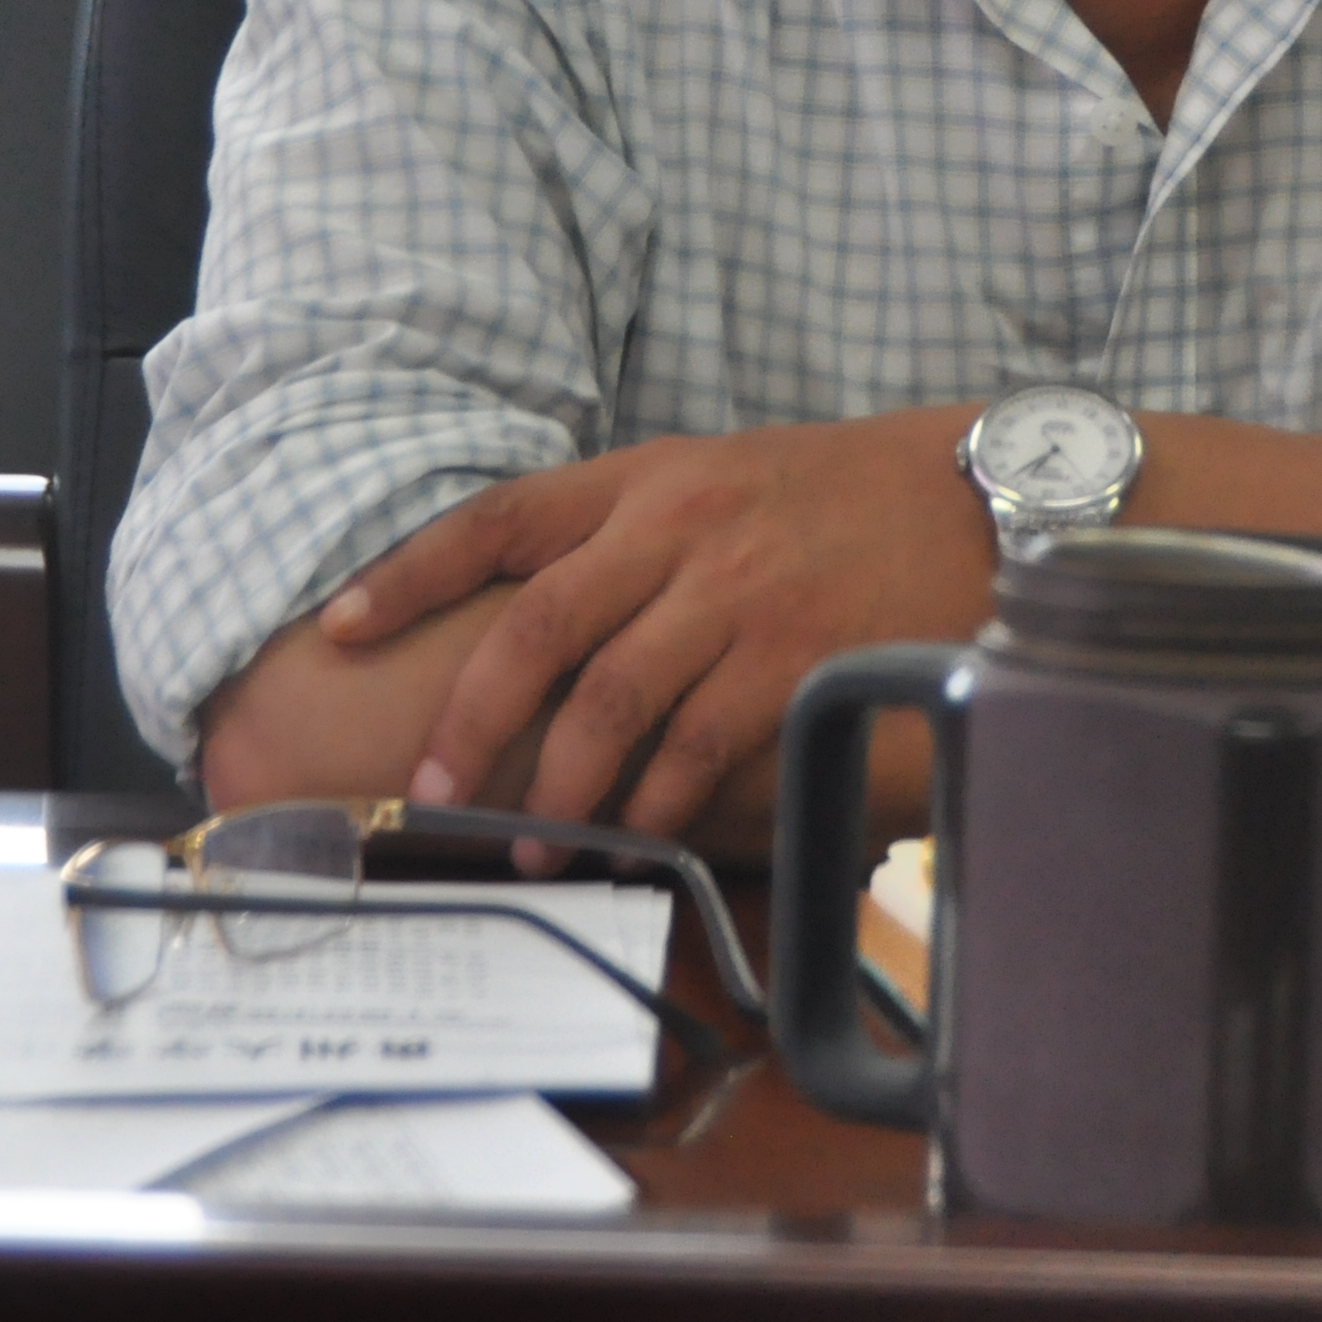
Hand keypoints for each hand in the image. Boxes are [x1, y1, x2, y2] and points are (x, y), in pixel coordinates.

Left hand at [317, 408, 993, 842]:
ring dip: (558, 790)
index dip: (409, 574)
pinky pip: (697, 749)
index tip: (338, 626)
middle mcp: (681, 527)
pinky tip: (637, 836)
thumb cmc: (846, 498)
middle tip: (432, 792)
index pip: (502, 518)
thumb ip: (636, 533)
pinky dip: (655, 803)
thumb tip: (541, 623)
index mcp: (650, 477)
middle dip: (471, 721)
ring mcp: (740, 595)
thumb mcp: (726, 476)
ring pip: (608, 702)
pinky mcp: (797, 659)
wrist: (984, 496)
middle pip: (537, 628)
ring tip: (537, 845)